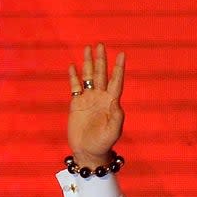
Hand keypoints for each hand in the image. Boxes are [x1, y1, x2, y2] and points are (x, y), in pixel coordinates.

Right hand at [67, 44, 125, 166]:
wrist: (88, 151)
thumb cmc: (103, 143)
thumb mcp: (112, 131)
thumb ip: (116, 117)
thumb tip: (115, 101)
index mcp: (112, 103)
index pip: (116, 81)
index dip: (119, 68)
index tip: (122, 54)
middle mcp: (101, 98)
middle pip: (102, 74)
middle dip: (101, 59)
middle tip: (100, 44)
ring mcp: (88, 100)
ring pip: (88, 77)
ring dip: (88, 63)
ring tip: (88, 48)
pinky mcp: (76, 104)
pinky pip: (75, 86)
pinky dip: (74, 76)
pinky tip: (73, 66)